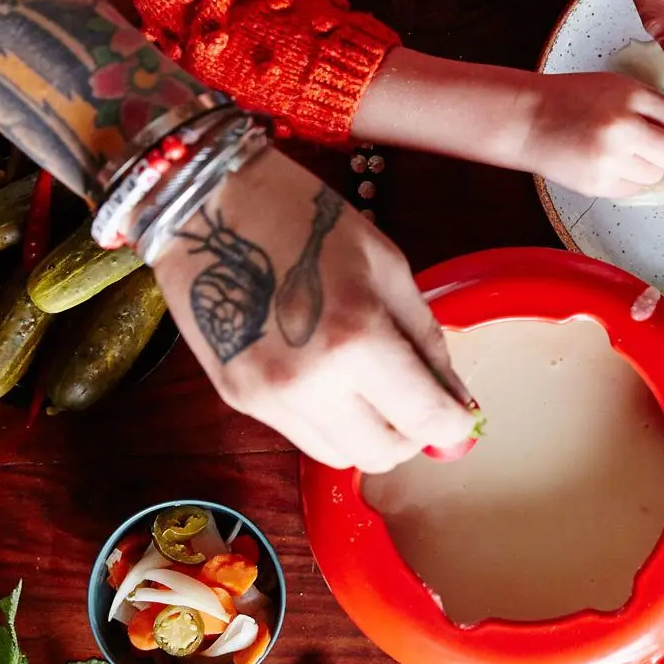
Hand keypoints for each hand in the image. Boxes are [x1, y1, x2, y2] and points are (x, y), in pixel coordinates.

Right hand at [147, 147, 476, 472]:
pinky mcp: (239, 401)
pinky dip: (327, 420)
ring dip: (366, 434)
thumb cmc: (303, 219)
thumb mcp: (385, 265)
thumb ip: (425, 339)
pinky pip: (300, 434)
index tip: (460, 418)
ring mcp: (269, 399)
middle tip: (414, 403)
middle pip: (380, 455)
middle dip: (409, 437)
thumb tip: (454, 397)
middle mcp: (310, 385)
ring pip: (338, 456)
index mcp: (356, 339)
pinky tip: (326, 378)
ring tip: (369, 390)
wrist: (204, 207)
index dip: (453, 427)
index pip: (423, 420)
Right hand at [516, 72, 663, 197]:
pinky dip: (629, 180)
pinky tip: (610, 166)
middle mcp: (623, 129)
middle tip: (662, 154)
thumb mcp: (617, 89)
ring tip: (624, 155)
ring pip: (654, 176)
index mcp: (632, 97)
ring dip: (648, 169)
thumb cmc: (572, 101)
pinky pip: (633, 188)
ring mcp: (609, 160)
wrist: (528, 120)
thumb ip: (653, 108)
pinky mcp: (597, 184)